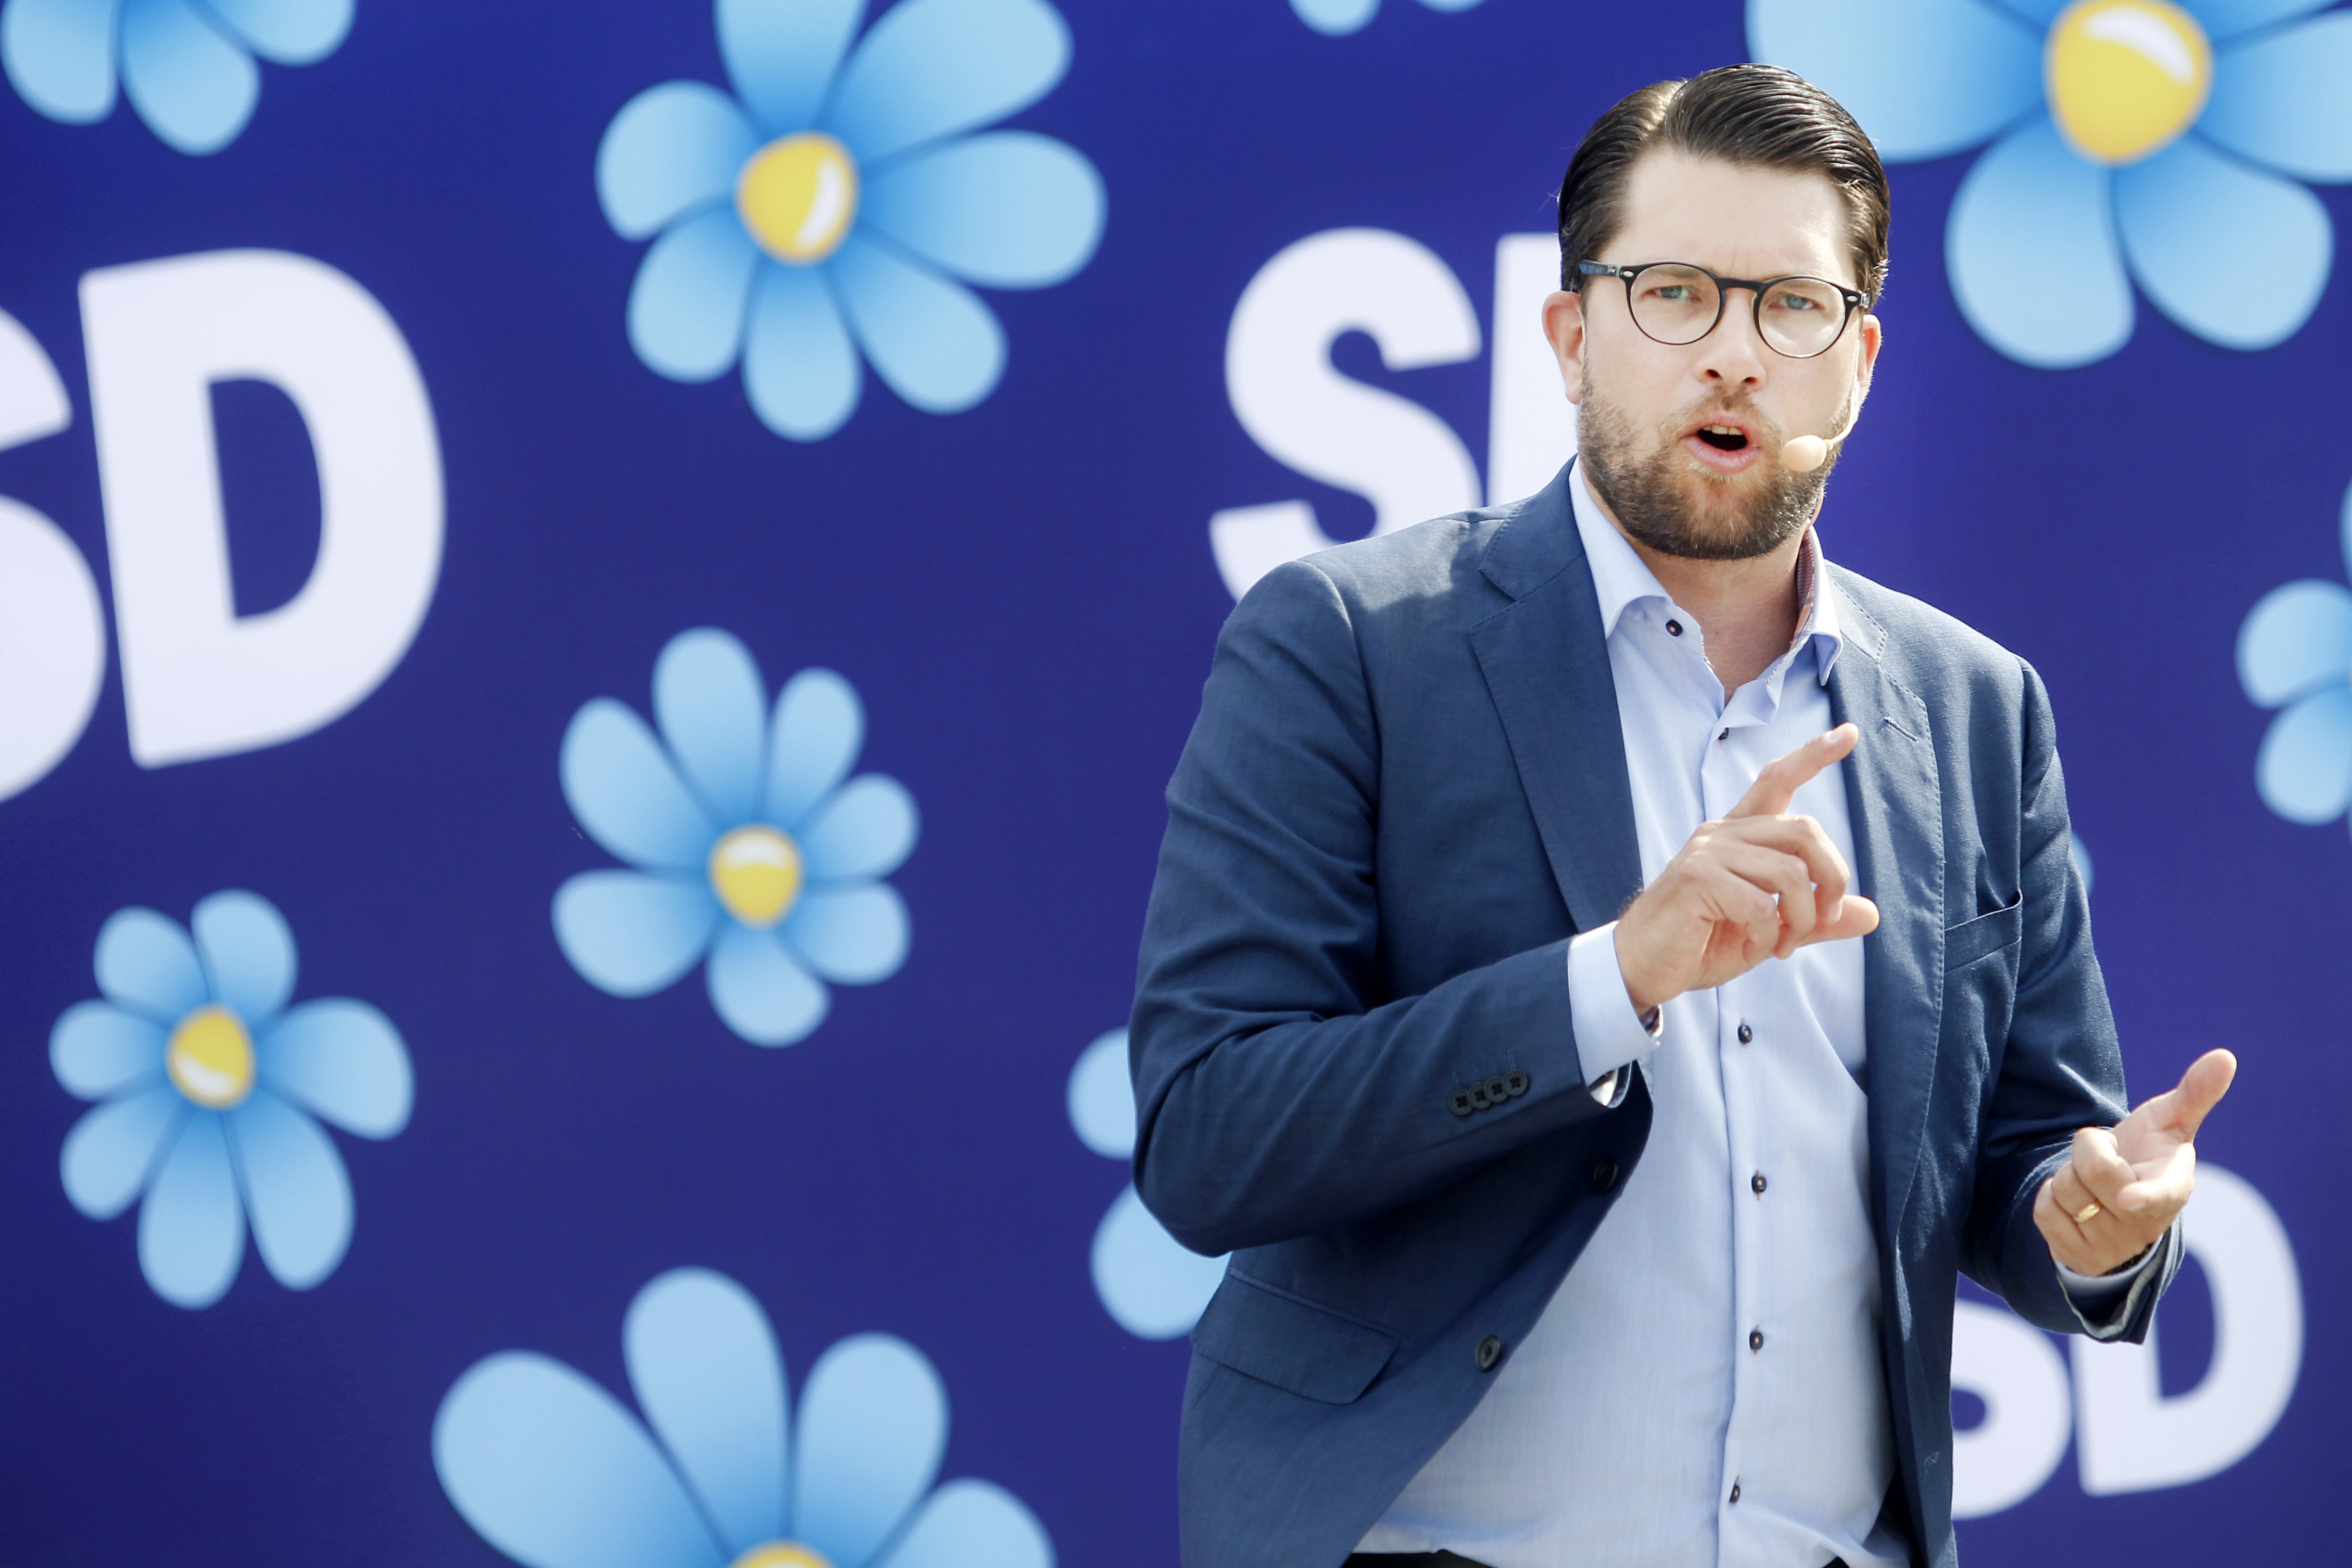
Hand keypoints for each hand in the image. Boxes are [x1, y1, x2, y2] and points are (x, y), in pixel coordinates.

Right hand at [1613, 724, 1880, 1014]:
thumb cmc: (1702, 944)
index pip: (1776, 780)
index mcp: (1738, 836)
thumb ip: (1815, 919)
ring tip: (1783, 945)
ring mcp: (1707, 853)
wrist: (1642, 967)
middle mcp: (1722, 833)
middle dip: (1832, 878)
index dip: (1813, 756)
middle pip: (1805, 831)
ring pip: (1790, 872)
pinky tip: (1756, 949)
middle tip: (1825, 919)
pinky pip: (1762, 905)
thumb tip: (1871, 915)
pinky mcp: (1696, 879)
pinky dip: (1769, 937)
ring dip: (1802, 918)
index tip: (1848, 733)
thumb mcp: (1770, 931)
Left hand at [2034, 1049, 2237, 1275]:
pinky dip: (2050, 1201)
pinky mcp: (2080, 1260)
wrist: (2116, 1201)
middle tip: (2106, 1155)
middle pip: (2092, 1172)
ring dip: (2069, 1177)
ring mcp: (2114, 1247)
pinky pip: (2043, 1213)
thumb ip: (2195, 1093)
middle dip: (2088, 1150)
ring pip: (2065, 1192)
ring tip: (2093, 1183)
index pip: (2160, 1194)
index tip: (2127, 1198)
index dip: (2143, 1195)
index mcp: (2173, 1188)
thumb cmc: (2148, 1154)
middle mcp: (2147, 1223)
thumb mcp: (2169, 1122)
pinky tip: (2074, 1204)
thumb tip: (2225, 1056)